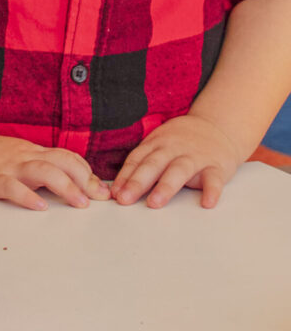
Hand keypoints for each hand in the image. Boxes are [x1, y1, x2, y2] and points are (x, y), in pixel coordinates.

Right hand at [0, 133, 110, 210]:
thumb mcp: (20, 157)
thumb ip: (43, 167)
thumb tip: (75, 186)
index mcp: (33, 152)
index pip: (68, 157)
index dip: (88, 173)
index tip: (103, 192)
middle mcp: (25, 157)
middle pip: (62, 161)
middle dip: (84, 179)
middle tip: (98, 199)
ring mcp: (9, 167)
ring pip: (43, 171)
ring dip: (65, 187)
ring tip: (80, 204)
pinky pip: (11, 186)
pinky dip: (27, 196)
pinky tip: (39, 206)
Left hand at [111, 114, 240, 208]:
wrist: (217, 126)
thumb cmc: (181, 141)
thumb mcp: (159, 144)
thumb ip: (143, 163)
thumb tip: (120, 188)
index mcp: (156, 143)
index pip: (137, 159)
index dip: (124, 176)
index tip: (114, 193)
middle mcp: (173, 148)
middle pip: (153, 164)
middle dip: (137, 182)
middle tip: (124, 199)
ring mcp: (195, 156)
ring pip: (179, 170)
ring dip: (166, 186)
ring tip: (154, 203)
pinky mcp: (216, 166)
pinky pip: (214, 179)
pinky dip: (212, 191)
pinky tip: (206, 203)